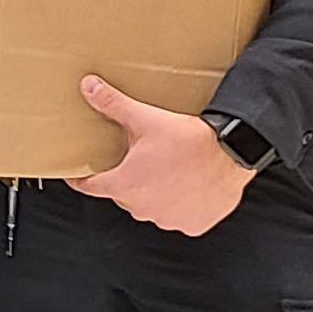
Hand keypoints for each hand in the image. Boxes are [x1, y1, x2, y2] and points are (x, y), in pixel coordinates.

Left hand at [74, 75, 251, 235]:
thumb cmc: (189, 139)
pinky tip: (189, 187)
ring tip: (170, 172)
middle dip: (130, 178)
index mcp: (124, 186)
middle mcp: (142, 208)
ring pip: (152, 206)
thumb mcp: (145, 119)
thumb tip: (88, 86)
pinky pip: (180, 217)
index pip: (91, 187)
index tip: (79, 176)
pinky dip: (181, 205)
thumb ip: (112, 104)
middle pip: (125, 194)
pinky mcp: (192, 225)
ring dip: (156, 193)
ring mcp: (168, 220)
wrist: (233, 152)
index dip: (83, 180)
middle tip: (142, 161)